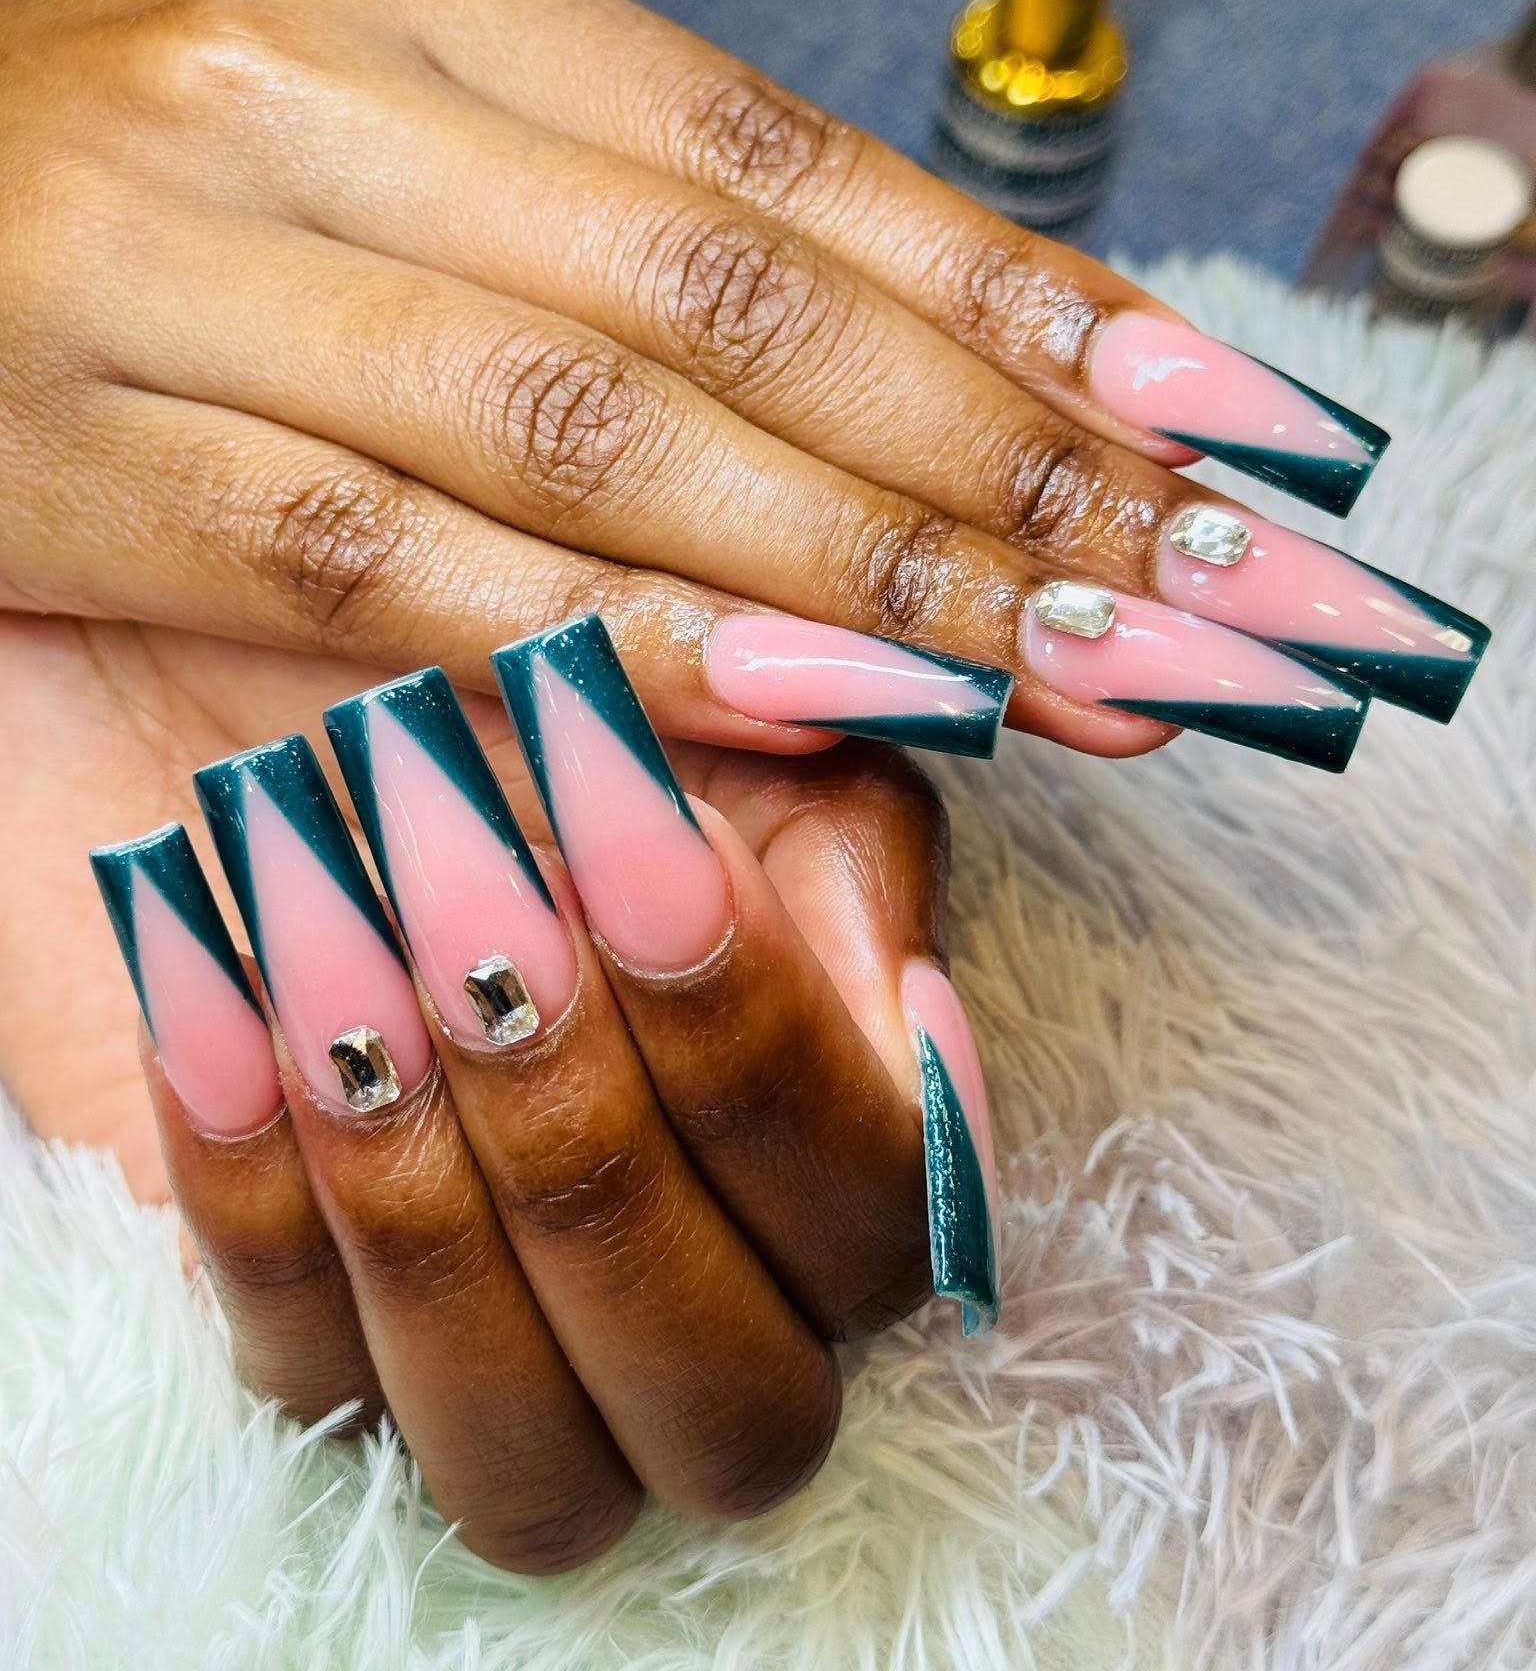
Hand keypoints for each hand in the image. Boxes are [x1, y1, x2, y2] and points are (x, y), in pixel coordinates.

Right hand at [1, 0, 1462, 778]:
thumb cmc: (102, 147)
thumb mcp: (359, 98)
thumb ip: (595, 206)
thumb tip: (887, 355)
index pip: (786, 161)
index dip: (1022, 304)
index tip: (1214, 423)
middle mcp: (319, 92)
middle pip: (745, 301)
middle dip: (1010, 459)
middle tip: (1215, 586)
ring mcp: (201, 266)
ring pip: (612, 433)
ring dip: (879, 569)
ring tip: (1091, 668)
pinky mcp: (108, 455)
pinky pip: (415, 571)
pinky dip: (638, 646)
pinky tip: (828, 704)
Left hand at [3, 615, 979, 1570]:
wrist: (281, 681)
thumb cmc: (526, 699)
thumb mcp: (717, 717)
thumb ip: (842, 845)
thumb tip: (908, 1013)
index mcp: (826, 1160)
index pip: (879, 1227)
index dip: (770, 1060)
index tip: (664, 850)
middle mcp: (685, 1301)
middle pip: (728, 1410)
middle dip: (602, 1157)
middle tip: (488, 918)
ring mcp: (490, 1349)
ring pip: (524, 1467)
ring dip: (432, 1206)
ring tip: (344, 953)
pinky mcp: (304, 1336)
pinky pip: (294, 1366)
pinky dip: (260, 1181)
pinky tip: (231, 983)